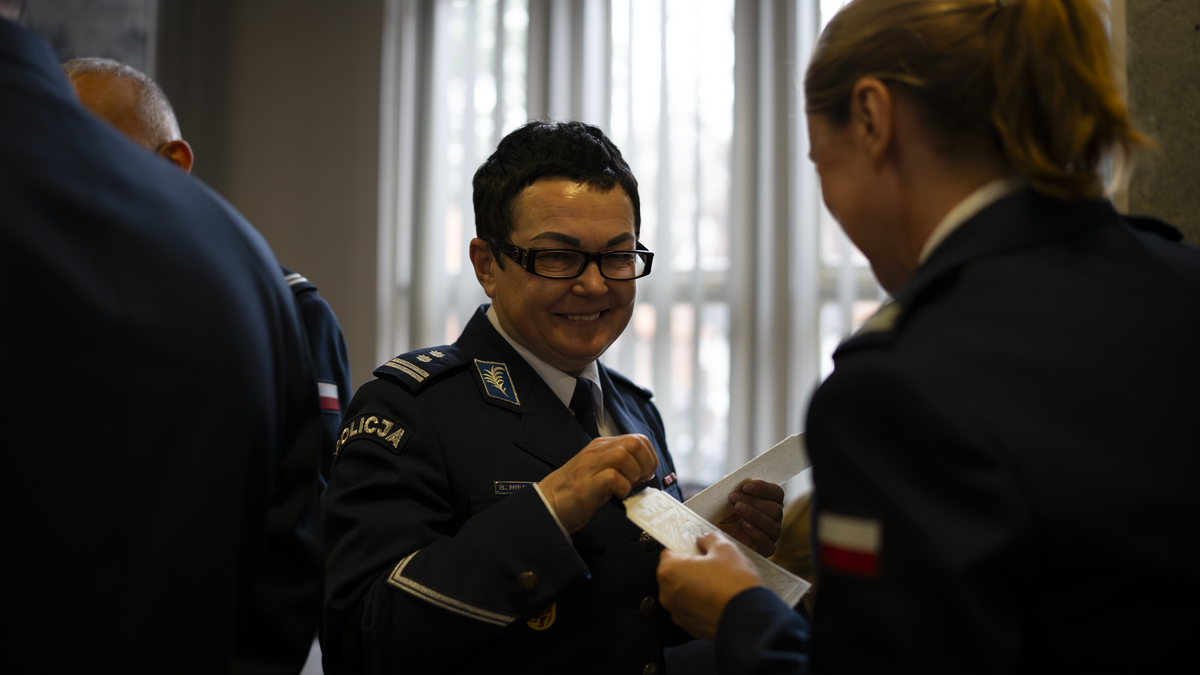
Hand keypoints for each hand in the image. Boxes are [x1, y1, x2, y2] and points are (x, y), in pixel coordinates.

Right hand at [539, 434, 657, 532]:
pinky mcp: (586, 485)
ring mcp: (590, 467)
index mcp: (601, 447)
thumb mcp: (599, 471)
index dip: (649, 456)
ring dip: (634, 474)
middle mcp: (596, 452)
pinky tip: (618, 494)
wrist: (547, 504)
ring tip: (628, 487)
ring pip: (625, 455)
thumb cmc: (574, 491)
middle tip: (640, 480)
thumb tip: (643, 473)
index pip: (637, 439)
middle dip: (646, 463)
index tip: (646, 473)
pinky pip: (612, 477)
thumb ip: (619, 467)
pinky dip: (622, 487)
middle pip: (635, 443)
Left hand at [657, 531, 762, 640]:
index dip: (686, 548)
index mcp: (670, 572)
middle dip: (691, 568)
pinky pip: (692, 608)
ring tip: (718, 584)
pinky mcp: (689, 626)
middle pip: (675, 573)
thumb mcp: (726, 550)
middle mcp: (667, 595)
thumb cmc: (735, 586)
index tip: (698, 550)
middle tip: (712, 566)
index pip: (669, 552)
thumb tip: (704, 539)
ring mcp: (677, 613)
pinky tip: (718, 598)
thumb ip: (710, 539)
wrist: (750, 619)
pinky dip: (701, 603)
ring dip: (696, 586)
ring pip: (683, 592)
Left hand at [717, 480, 783, 555]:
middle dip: (755, 501)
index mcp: (766, 503)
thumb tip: (735, 479)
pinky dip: (757, 533)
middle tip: (734, 497)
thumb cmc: (719, 516)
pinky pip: (768, 544)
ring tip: (738, 508)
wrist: (708, 538)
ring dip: (755, 515)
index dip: (764, 488)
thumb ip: (731, 487)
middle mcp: (772, 520)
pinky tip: (744, 526)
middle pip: (776, 509)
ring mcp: (769, 537)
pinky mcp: (763, 552)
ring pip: (774, 526)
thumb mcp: (723, 498)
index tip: (746, 486)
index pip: (776, 493)